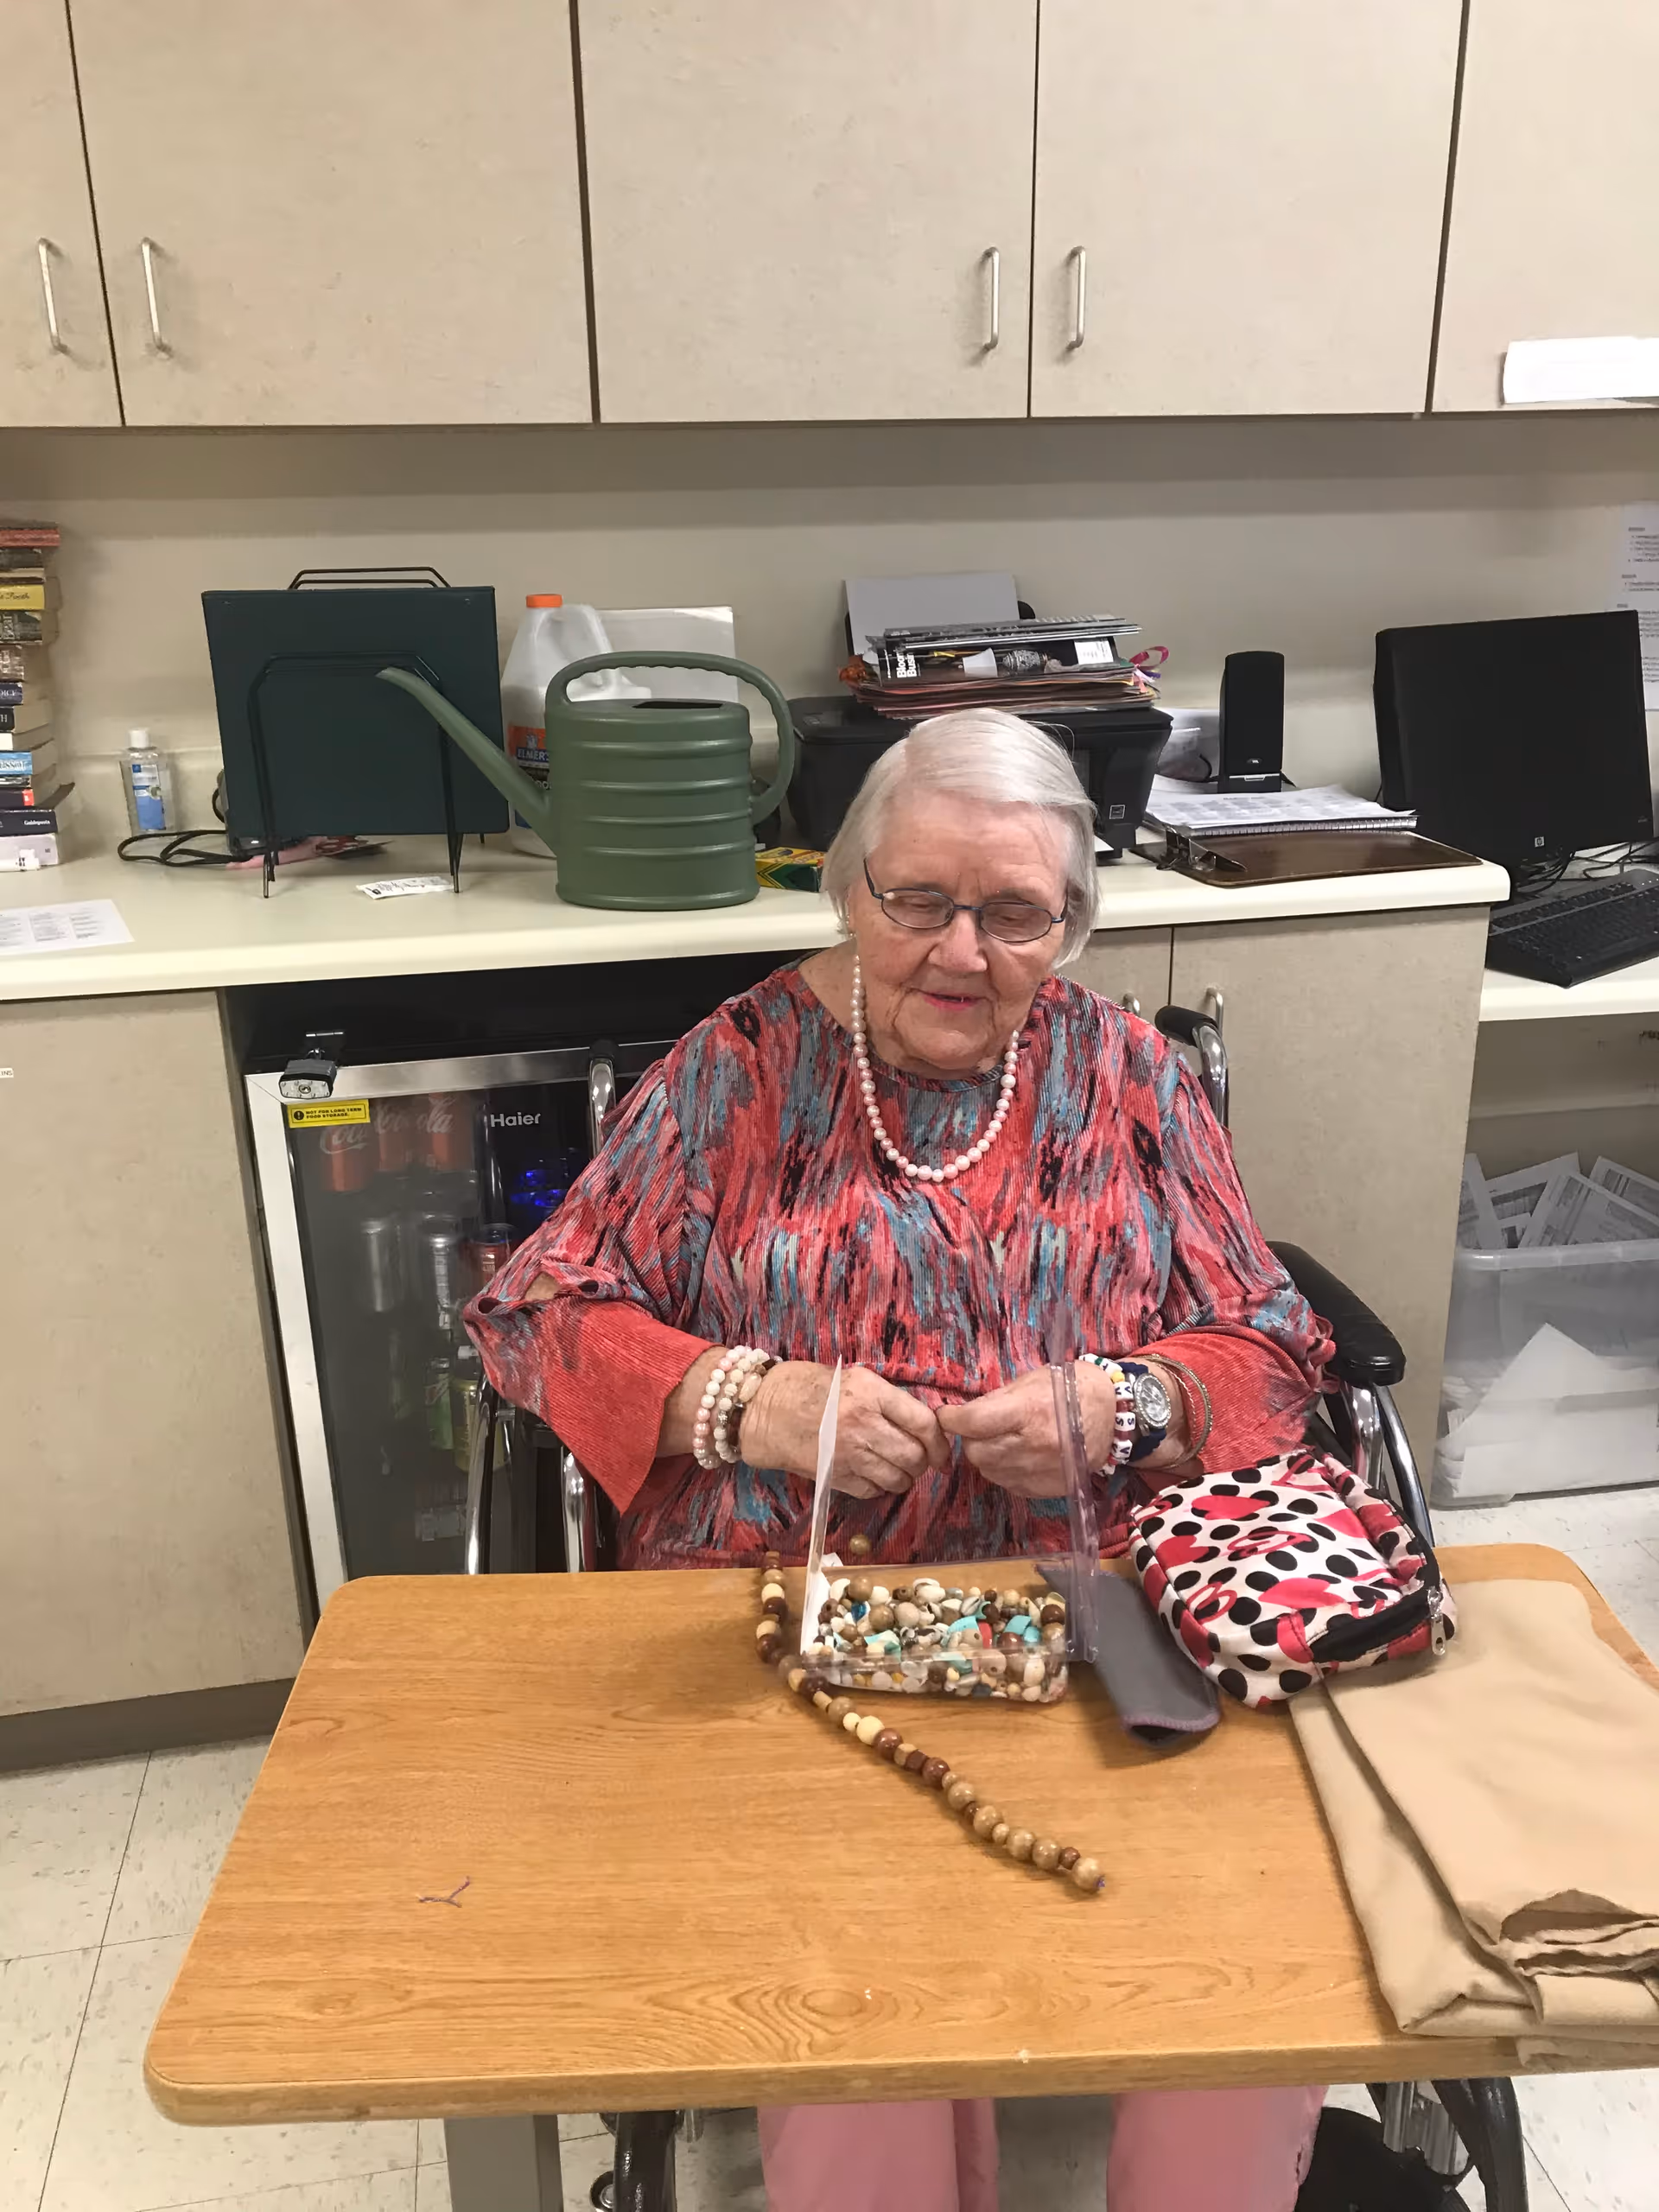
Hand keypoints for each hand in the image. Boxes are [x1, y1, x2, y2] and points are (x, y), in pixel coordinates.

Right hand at [742, 1361, 950, 1499]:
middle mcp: (862, 1423)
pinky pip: (874, 1491)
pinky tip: (871, 1473)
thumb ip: (889, 1401)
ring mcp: (848, 1453)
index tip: (942, 1452)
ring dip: (903, 1478)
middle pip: (914, 1456)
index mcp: (871, 1392)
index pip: (923, 1422)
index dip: (940, 1443)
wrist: (762, 1410)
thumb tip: (926, 1426)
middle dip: (922, 1462)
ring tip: (894, 1467)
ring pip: (898, 1478)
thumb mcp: (855, 1379)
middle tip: (917, 1459)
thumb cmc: (808, 1388)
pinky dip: (879, 1487)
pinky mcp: (835, 1476)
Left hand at [938, 1359, 1189, 1495]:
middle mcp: (1036, 1446)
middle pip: (976, 1451)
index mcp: (1030, 1412)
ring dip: (986, 1455)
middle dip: (971, 1437)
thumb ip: (994, 1400)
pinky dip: (1004, 1470)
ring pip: (988, 1470)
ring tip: (1000, 1439)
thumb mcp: (1030, 1382)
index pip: (973, 1423)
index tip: (947, 1416)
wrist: (1114, 1414)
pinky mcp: (1048, 1489)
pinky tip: (1017, 1454)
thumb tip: (961, 1415)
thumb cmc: (1069, 1389)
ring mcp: (1043, 1472)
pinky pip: (1008, 1483)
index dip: (952, 1420)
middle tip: (979, 1426)